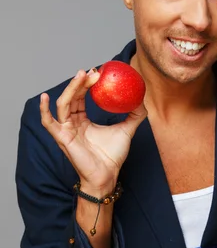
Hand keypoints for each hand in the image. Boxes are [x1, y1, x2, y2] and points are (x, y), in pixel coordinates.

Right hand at [40, 68, 146, 191]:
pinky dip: (44, 110)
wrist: (108, 175)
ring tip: (82, 76)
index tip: (97, 73)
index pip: (80, 96)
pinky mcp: (62, 138)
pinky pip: (48, 123)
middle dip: (81, 82)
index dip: (86, 84)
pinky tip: (44, 98)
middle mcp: (72, 123)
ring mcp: (65, 130)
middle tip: (92, 72)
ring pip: (63, 104)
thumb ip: (135, 114)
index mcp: (82, 120)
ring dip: (71, 88)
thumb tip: (141, 99)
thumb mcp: (126, 130)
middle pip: (72, 97)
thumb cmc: (112, 156)